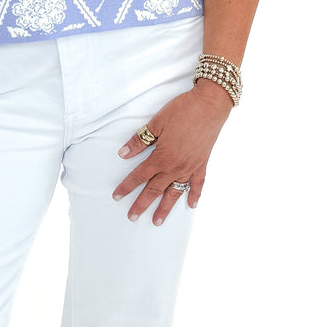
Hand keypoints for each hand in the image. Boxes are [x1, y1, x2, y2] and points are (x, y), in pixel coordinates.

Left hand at [112, 81, 232, 222]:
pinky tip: (192, 205)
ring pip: (175, 192)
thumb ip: (139, 141)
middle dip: (142, 204)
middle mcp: (175, 166)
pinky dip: (195, 195)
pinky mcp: (202, 163)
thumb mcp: (156, 123)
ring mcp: (190, 167)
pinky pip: (198, 184)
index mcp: (162, 157)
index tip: (117, 196)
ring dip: (165, 208)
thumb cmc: (182, 110)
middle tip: (132, 217)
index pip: (140, 175)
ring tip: (157, 221)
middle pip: (155, 189)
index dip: (127, 186)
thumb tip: (123, 153)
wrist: (209, 105)